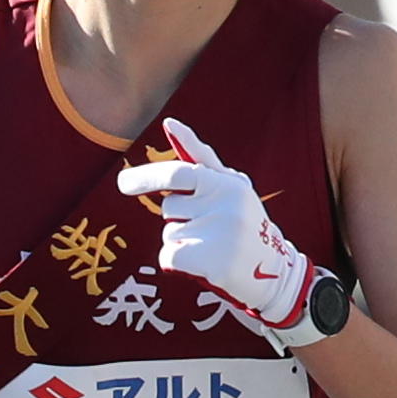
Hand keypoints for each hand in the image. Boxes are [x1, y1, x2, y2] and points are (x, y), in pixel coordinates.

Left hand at [111, 114, 320, 338]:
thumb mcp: (231, 189)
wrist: (274, 273)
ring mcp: (221, 231)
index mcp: (230, 183)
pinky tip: (205, 265)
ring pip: (169, 233)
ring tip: (213, 246)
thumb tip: (170, 124)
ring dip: (183, 241)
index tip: (122, 184)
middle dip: (178, 217)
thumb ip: (202, 160)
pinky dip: (178, 262)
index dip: (150, 176)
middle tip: (202, 227)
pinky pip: (169, 255)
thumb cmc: (243, 225)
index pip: (182, 173)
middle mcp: (227, 203)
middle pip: (170, 208)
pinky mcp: (213, 259)